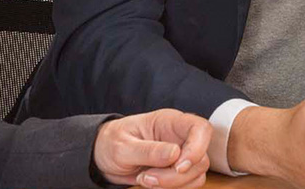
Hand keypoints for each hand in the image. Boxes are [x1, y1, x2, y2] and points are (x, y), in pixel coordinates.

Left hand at [93, 108, 211, 187]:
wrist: (103, 156)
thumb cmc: (111, 142)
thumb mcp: (122, 146)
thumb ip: (148, 150)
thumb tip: (175, 154)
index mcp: (169, 121)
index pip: (200, 128)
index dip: (197, 148)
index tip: (178, 166)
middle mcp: (179, 137)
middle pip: (200, 159)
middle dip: (176, 176)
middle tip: (147, 177)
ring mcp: (181, 155)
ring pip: (196, 175)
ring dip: (173, 184)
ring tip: (144, 179)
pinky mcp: (177, 171)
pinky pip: (188, 184)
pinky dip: (171, 188)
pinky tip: (150, 182)